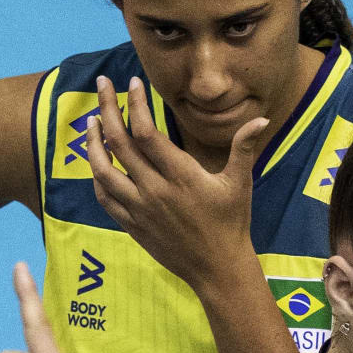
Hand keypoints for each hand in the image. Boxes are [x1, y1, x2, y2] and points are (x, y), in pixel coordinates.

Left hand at [86, 74, 268, 291]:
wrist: (217, 269)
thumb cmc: (232, 223)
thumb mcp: (240, 184)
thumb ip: (244, 148)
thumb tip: (262, 119)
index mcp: (180, 175)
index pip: (147, 132)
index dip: (136, 104)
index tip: (132, 83)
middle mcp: (154, 190)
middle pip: (119, 143)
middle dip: (107, 109)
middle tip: (101, 85)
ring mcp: (140, 209)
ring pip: (103, 171)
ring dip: (92, 143)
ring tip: (90, 121)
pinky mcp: (133, 225)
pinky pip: (105, 198)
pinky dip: (97, 177)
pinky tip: (96, 163)